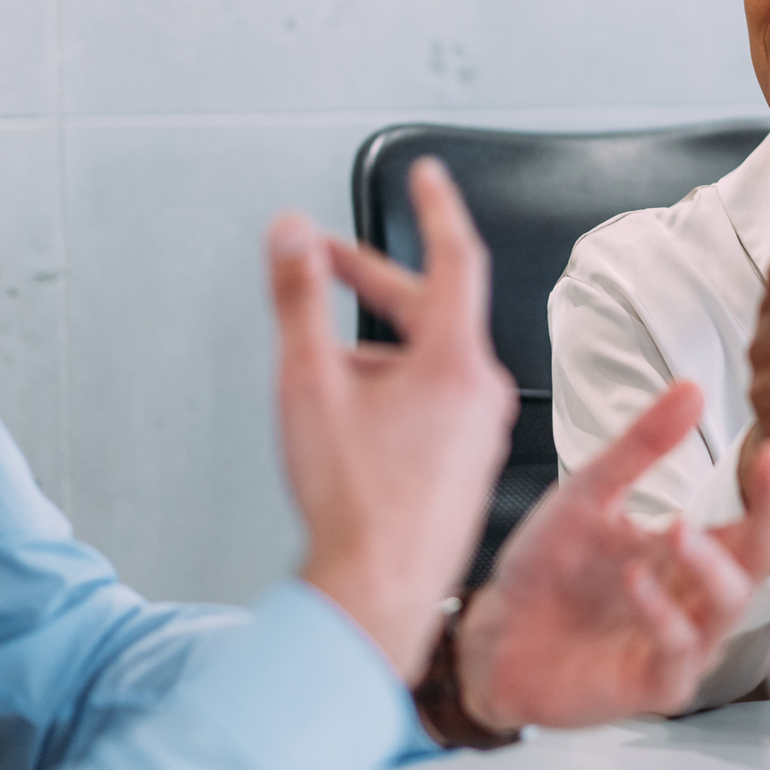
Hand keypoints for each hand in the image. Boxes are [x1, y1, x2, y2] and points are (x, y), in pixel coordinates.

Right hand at [266, 158, 516, 680]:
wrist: (376, 593)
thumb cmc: (352, 504)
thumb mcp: (307, 384)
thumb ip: (297, 298)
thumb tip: (289, 234)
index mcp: (453, 362)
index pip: (453, 257)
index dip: (435, 208)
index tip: (429, 175)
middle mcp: (480, 392)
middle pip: (431, 310)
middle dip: (372, 281)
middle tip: (326, 261)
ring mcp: (479, 431)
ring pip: (427, 361)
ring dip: (376, 348)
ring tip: (320, 372)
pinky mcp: (469, 463)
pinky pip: (433, 402)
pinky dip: (393, 389)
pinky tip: (350, 422)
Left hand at [454, 381, 769, 730]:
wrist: (492, 636)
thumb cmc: (547, 570)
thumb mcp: (588, 493)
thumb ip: (641, 446)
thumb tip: (694, 387)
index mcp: (698, 546)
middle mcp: (701, 593)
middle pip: (766, 553)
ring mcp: (684, 640)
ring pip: (729, 603)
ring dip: (711, 565)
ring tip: (677, 530)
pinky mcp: (654, 682)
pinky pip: (678, 650)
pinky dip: (663, 612)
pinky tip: (637, 582)